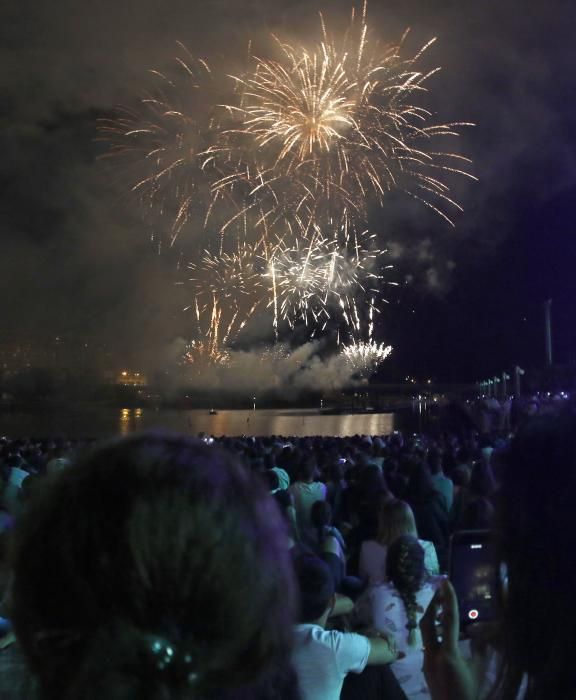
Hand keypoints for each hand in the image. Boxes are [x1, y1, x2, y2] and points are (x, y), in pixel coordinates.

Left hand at [420, 579, 476, 699]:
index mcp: (448, 654)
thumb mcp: (479, 671)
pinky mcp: (425, 666)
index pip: (448, 621)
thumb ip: (479, 649)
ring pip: (425, 632)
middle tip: (441, 591)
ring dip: (432, 617)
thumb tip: (480, 630)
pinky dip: (435, 632)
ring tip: (443, 607)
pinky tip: (444, 631)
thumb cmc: (470, 694)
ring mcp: (426, 660)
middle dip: (433, 604)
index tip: (445, 582)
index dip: (448, 600)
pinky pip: (428, 642)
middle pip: (427, 621)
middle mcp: (432, 654)